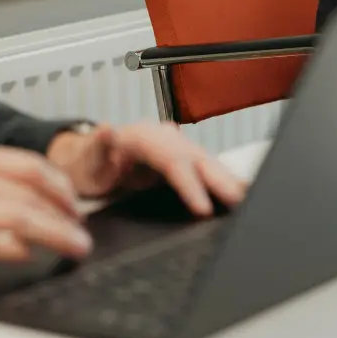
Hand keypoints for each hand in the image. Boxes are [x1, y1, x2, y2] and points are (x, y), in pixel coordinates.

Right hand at [0, 141, 90, 277]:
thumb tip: (37, 195)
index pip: (28, 163)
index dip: (60, 186)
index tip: (76, 204)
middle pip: (30, 191)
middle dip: (65, 214)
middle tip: (82, 232)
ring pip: (20, 216)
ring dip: (54, 234)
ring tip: (73, 246)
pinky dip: (18, 249)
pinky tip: (30, 254)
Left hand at [47, 122, 247, 217]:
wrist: (86, 162)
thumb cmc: (86, 164)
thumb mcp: (86, 160)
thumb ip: (97, 146)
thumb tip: (106, 129)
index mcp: (144, 136)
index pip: (172, 162)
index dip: (190, 185)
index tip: (203, 208)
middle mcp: (164, 138)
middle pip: (197, 159)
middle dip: (221, 181)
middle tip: (241, 202)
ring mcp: (175, 148)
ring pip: (206, 162)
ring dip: (228, 180)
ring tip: (250, 197)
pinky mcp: (181, 161)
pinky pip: (205, 169)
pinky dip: (223, 180)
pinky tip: (241, 191)